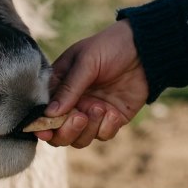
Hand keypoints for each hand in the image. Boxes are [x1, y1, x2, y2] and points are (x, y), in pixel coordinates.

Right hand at [35, 21, 149, 148]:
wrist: (144, 49)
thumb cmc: (110, 47)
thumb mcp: (86, 62)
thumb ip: (69, 88)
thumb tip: (49, 113)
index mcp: (60, 87)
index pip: (44, 112)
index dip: (42, 125)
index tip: (45, 130)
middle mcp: (74, 104)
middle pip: (59, 134)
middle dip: (66, 131)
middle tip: (80, 117)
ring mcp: (92, 113)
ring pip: (80, 139)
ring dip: (88, 129)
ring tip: (101, 108)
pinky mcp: (112, 119)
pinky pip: (103, 135)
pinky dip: (106, 128)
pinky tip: (113, 112)